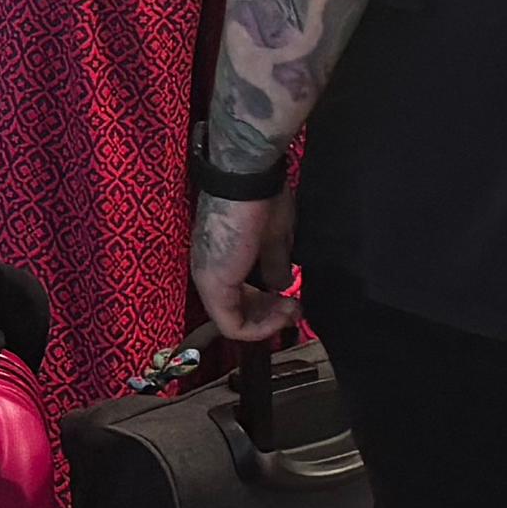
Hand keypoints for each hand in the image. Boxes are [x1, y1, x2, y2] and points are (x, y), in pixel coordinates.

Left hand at [191, 183, 300, 345]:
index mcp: (222, 258)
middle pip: (238, 312)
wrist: (247, 179)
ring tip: (293, 309)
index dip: (268, 305)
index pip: (241, 295)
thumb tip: (282, 285)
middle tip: (296, 308)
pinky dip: (260, 328)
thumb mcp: (274, 238)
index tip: (293, 300)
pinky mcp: (214, 288)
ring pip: (235, 322)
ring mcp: (209, 280)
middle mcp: (210, 271)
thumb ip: (275, 265)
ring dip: (268, 324)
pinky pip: (233, 325)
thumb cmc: (260, 199)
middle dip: (271, 316)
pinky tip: (283, 315)